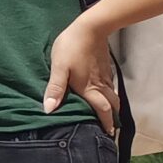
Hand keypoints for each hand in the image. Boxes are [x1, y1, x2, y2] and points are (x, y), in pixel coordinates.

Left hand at [44, 18, 120, 133]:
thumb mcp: (59, 68)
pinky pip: (110, 86)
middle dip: (113, 118)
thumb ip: (55, 89)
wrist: (91, 27)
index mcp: (89, 88)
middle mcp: (100, 85)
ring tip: (110, 115)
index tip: (109, 134)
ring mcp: (104, 76)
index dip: (106, 122)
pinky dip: (110, 95)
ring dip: (112, 107)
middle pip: (112, 105)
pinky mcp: (105, 68)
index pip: (102, 110)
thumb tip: (49, 110)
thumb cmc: (71, 47)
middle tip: (112, 129)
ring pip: (112, 96)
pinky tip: (104, 95)